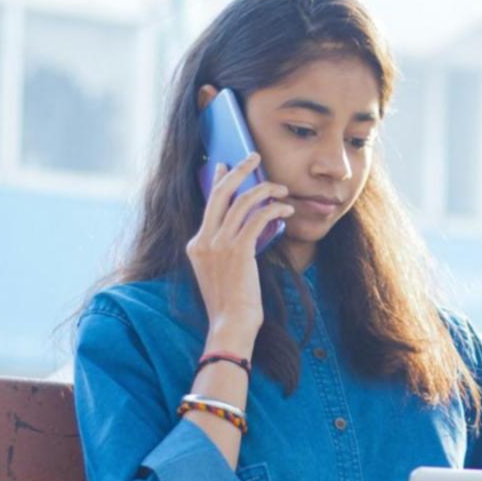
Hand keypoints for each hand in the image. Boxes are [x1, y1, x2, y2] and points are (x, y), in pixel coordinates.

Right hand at [185, 154, 293, 338]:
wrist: (230, 324)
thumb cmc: (231, 304)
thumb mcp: (220, 272)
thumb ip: (226, 250)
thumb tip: (247, 230)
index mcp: (196, 245)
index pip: (208, 205)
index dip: (219, 182)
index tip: (226, 166)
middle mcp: (203, 241)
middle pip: (219, 193)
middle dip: (238, 171)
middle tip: (253, 156)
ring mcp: (218, 245)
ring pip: (242, 203)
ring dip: (265, 190)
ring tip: (281, 188)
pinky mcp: (238, 251)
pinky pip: (257, 219)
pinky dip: (274, 210)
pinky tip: (286, 210)